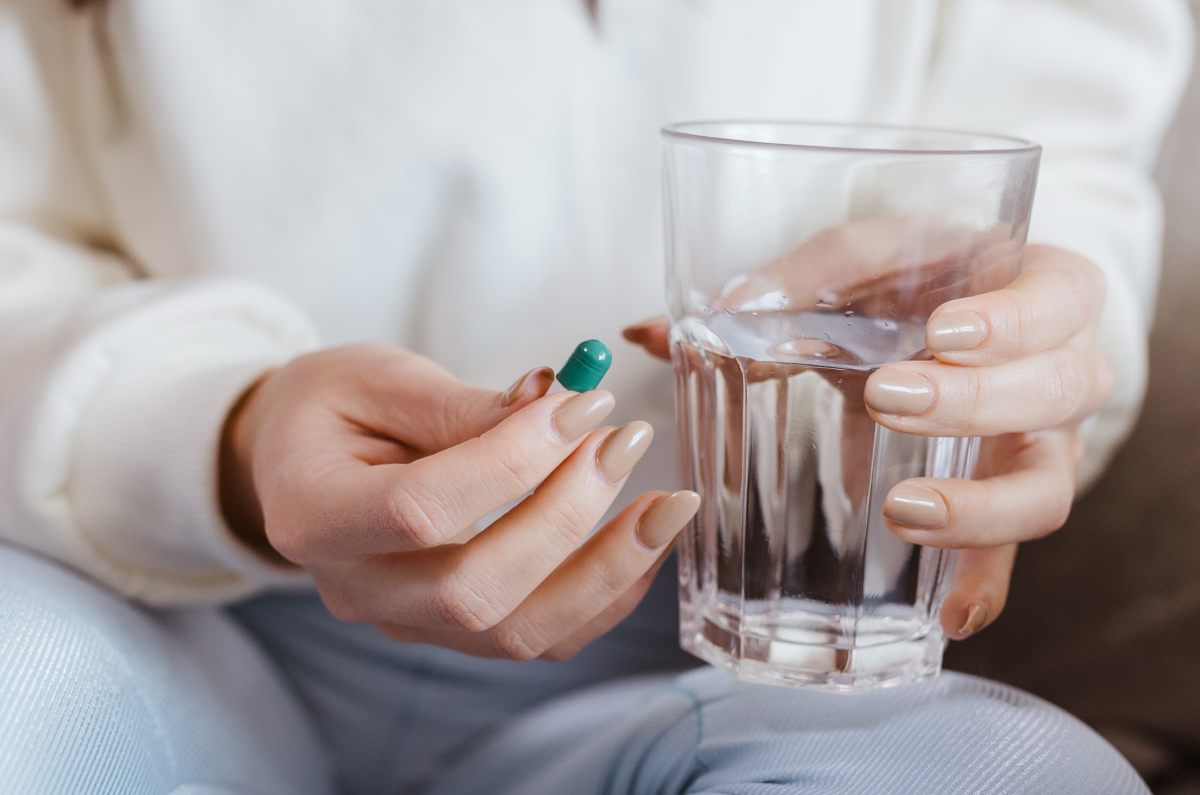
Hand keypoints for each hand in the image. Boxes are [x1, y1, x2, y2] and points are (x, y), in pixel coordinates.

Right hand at [219, 344, 699, 659]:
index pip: (420, 510)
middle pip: (475, 591)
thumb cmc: (332, 406)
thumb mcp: (377, 378)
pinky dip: (604, 597)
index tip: (583, 403)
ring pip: (517, 633)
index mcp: (314, 513)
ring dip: (606, 571)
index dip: (512, 460)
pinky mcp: (451, 630)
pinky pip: (539, 637)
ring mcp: (405, 622)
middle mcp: (356, 589)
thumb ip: (459, 404)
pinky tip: (645, 542)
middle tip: (624, 441)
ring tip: (667, 504)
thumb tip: (558, 409)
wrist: (300, 460)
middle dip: (569, 517)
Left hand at [625, 243, 1109, 639]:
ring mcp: (1039, 442)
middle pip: (1058, 391)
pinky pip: (1015, 553)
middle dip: (976, 401)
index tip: (941, 330)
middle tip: (889, 398)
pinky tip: (946, 617)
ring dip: (982, 507)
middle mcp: (1055, 368)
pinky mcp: (1008, 496)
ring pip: (1048, 484)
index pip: (1058, 297)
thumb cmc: (911, 283)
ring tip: (902, 513)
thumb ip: (769, 293)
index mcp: (1031, 287)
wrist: (956, 318)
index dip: (1014, 318)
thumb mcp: (854, 269)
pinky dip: (982, 585)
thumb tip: (643, 333)